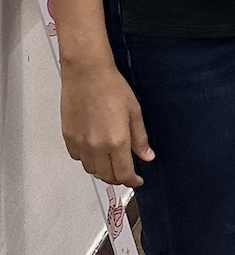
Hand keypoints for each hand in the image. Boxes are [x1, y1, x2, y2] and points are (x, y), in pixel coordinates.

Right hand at [59, 60, 153, 187]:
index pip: (124, 174)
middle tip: (126, 172)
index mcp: (116, 142)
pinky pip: (77, 157)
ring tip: (110, 162)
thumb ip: (140, 138)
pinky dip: (87, 160)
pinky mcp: (68, 137)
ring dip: (102, 170)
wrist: (87, 73)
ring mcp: (80, 143)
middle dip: (118, 178)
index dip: (132, 181)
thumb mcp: (134, 112)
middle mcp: (96, 147)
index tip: (137, 180)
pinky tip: (94, 151)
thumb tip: (147, 156)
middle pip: (106, 176)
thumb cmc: (112, 88)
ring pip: (91, 169)